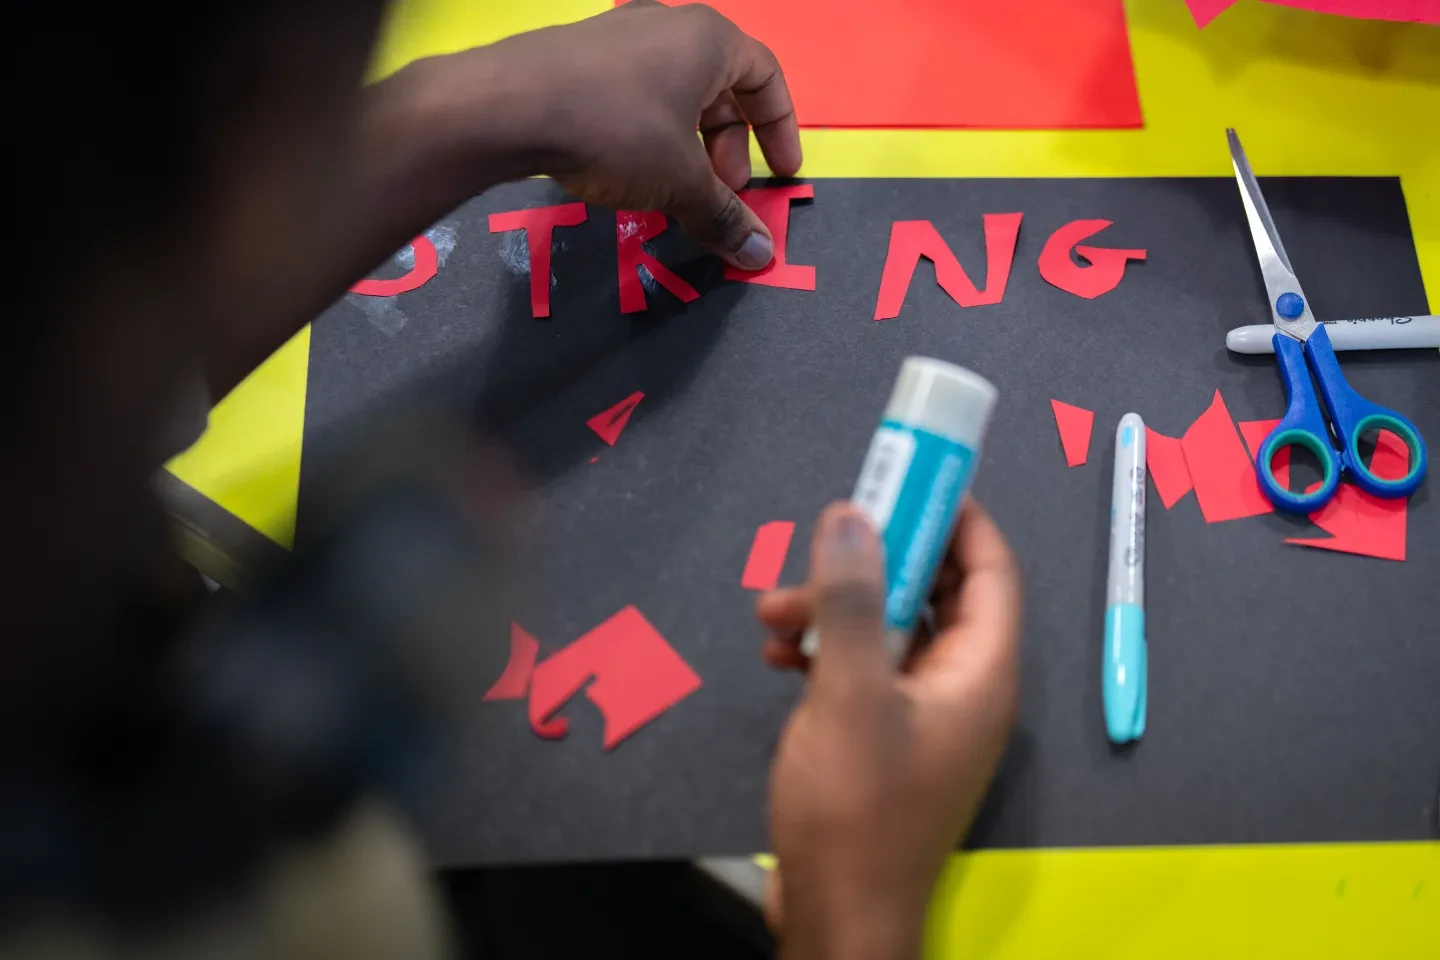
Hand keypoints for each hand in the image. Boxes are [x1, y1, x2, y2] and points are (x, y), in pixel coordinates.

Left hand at [485, 1, 801, 269]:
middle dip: (728, 149)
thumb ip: (724, 216)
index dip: (781, 129)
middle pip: (719, 90)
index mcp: (708, 40)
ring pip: (673, 97)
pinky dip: (648, 137)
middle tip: (720, 195)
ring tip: (674, 194)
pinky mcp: (578, 59)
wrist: (506, 106)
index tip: (782, 172)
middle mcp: (666, 27)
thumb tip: (759, 254)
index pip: (766, 77)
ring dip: (687, 150)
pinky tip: (629, 177)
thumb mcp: (679, 181)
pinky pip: (633, 98)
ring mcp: (618, 38)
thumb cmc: (614, 130)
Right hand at [756, 500, 1021, 959]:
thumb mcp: (850, 692)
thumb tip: (853, 512)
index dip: (957, 516)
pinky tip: (775, 654)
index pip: (991, 568)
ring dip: (832, 607)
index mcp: (981, 670)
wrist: (838, 918)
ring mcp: (923, 713)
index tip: (908, 477)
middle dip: (872, 561)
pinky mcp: (884, 737)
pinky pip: (862, 668)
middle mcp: (962, 685)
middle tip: (818, 543)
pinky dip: (822, 650)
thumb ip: (854, 599)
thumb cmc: (857, 808)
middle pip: (933, 591)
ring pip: (887, 628)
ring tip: (770, 613)